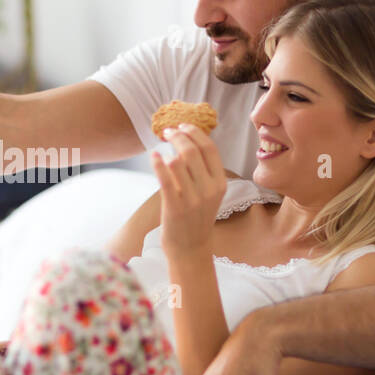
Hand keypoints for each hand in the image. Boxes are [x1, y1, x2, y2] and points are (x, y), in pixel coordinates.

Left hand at [150, 123, 226, 258]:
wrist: (191, 248)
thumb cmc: (196, 218)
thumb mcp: (208, 194)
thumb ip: (202, 171)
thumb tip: (186, 143)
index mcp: (220, 183)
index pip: (210, 148)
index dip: (195, 132)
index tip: (183, 125)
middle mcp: (209, 190)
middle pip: (192, 151)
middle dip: (178, 136)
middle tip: (167, 131)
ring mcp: (192, 199)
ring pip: (178, 162)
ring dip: (168, 149)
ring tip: (161, 148)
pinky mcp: (175, 207)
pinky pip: (165, 178)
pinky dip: (158, 163)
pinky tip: (154, 156)